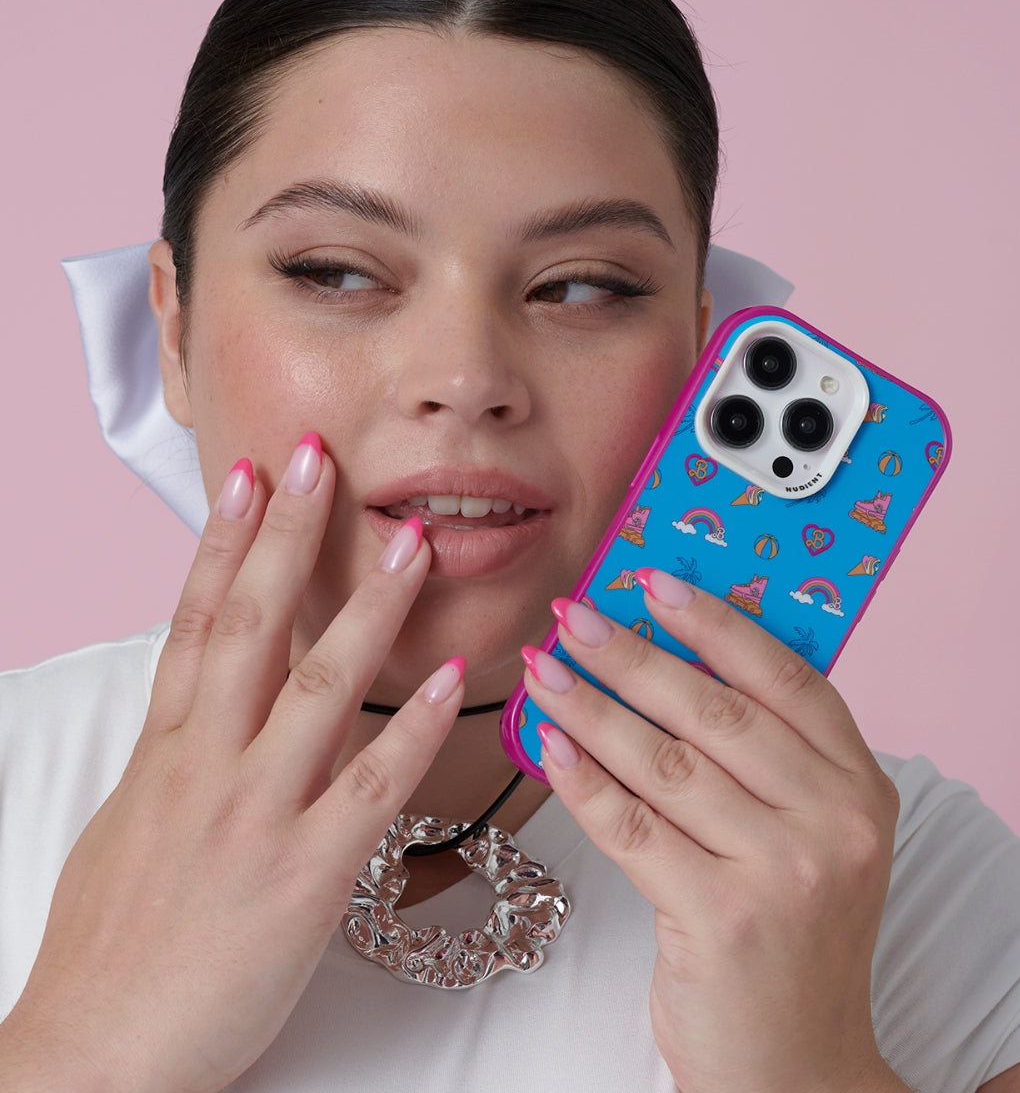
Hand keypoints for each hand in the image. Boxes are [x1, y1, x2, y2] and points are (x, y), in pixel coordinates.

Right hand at [0, 436, 463, 1092]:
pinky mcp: (304, 877)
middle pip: (251, 625)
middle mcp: (208, 764)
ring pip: (317, 688)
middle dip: (288, 536)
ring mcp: (256, 815)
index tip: (249, 476)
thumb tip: (200, 707)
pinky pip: (369, 788)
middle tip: (321, 460)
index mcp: (166, 748)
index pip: (197, 618)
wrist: (95, 1056)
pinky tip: (448, 675)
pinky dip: (409, 727)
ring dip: (368, 610)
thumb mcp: (130, 823)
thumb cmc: (111, 944)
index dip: (223, 540)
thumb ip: (174, 753)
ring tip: (410, 544)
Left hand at [522, 569, 905, 1092]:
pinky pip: (632, 827)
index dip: (716, 622)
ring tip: (542, 671)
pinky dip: (582, 780)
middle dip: (632, 655)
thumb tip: (667, 657)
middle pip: (715, 712)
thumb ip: (766, 757)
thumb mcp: (810, 837)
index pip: (786, 678)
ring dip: (591, 708)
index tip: (652, 581)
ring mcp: (782, 872)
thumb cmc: (790, 934)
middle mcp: (833, 823)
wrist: (795, 1066)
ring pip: (664, 763)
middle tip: (572, 617)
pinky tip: (548, 744)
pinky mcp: (722, 919)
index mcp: (859, 786)